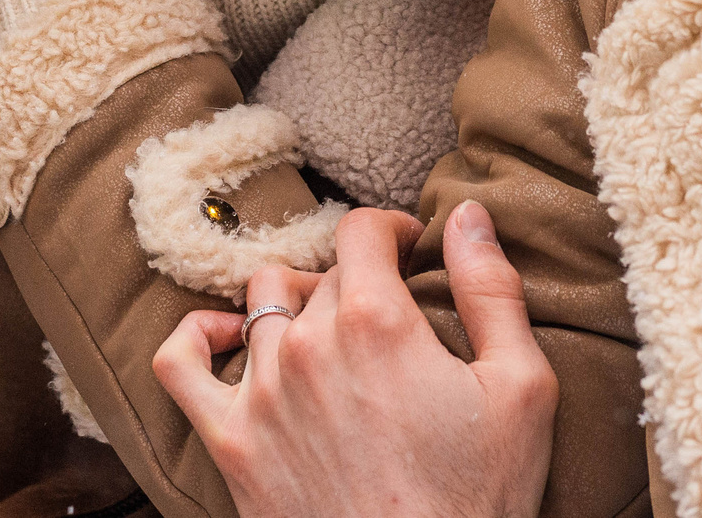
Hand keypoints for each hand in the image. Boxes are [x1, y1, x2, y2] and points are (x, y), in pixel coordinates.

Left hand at [154, 203, 557, 517]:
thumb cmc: (478, 500)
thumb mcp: (521, 389)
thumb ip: (491, 289)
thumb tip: (466, 214)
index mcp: (376, 322)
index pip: (362, 231)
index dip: (391, 229)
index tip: (410, 249)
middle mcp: (307, 346)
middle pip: (322, 274)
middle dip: (359, 280)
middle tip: (390, 313)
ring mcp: (259, 395)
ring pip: (261, 304)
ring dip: (296, 303)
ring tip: (328, 327)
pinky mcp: (229, 445)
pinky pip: (180, 363)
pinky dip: (197, 336)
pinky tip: (227, 336)